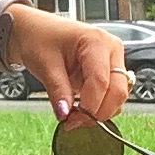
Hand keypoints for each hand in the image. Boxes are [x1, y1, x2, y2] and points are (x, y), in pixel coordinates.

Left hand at [4, 5, 128, 126]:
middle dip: (98, 112)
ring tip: (74, 116)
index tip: (71, 120)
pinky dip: (99, 106)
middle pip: (118, 90)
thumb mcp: (44, 64)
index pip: (101, 81)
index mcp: (96, 41)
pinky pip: (112, 95)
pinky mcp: (109, 71)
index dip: (89, 106)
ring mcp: (113, 60)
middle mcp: (111, 49)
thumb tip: (65, 114)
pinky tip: (80, 109)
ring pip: (118, 95)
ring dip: (100, 111)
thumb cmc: (40, 38)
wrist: (35, 32)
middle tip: (73, 123)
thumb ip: (57, 90)